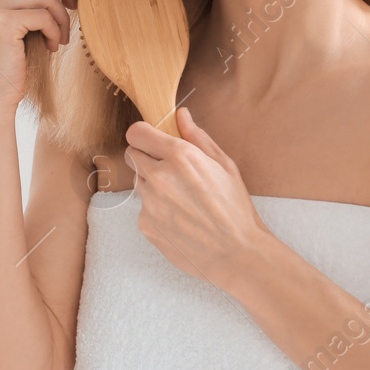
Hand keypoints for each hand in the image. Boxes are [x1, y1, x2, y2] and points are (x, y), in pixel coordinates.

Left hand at [125, 106, 275, 291]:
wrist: (237, 253)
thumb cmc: (235, 209)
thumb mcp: (224, 165)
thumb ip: (198, 137)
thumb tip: (181, 115)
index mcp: (179, 156)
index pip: (137, 133)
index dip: (144, 136)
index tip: (152, 141)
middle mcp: (159, 177)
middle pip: (132, 155)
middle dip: (147, 158)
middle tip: (170, 171)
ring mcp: (149, 202)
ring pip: (139, 183)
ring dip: (153, 186)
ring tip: (182, 200)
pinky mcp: (145, 225)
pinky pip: (143, 209)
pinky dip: (156, 211)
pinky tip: (180, 220)